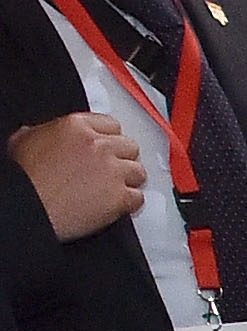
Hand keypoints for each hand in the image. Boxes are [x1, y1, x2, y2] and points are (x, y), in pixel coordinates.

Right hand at [13, 114, 142, 240]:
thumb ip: (45, 132)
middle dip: (122, 158)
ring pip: (139, 171)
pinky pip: (138, 198)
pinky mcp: (119, 197)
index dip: (109, 139)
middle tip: (110, 170)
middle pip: (130, 146)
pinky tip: (117, 205)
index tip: (107, 148)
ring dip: (129, 180)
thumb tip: (46, 134)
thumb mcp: (24, 141)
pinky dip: (130, 203)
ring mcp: (112, 171)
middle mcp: (98, 145)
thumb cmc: (25, 178)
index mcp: (76, 126)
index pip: (111, 125)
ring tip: (113, 188)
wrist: (29, 205)